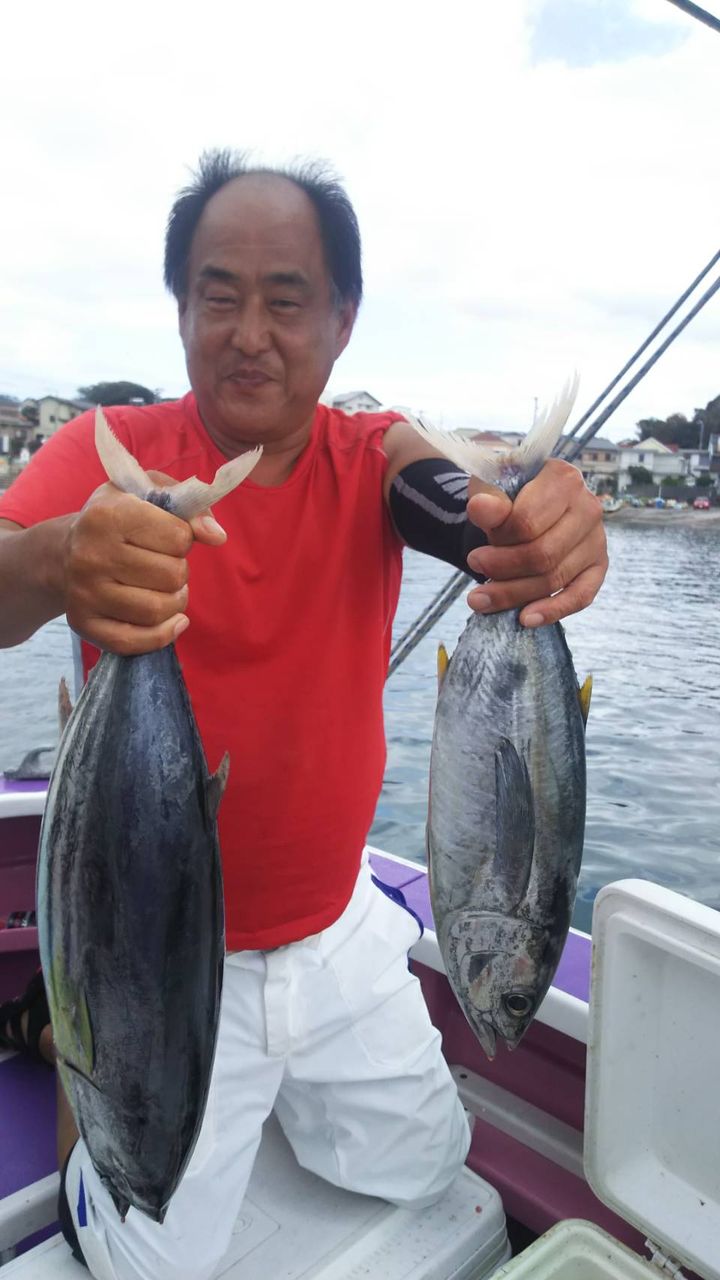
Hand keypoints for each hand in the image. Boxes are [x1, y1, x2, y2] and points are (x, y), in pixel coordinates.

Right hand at [63, 473, 225, 654]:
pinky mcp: (84, 624)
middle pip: (172, 576)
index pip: (179, 537)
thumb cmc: (117, 519)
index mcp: (107, 515)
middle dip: (180, 572)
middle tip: (166, 566)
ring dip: (175, 602)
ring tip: (166, 589)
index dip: (184, 538)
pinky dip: (163, 635)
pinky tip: (172, 620)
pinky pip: (135, 642)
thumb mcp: (149, 494)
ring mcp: (85, 593)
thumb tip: (217, 536)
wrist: (64, 552)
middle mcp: (91, 555)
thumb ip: (190, 508)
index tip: (169, 537)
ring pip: (158, 610)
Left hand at [464, 459, 606, 626]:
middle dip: (502, 570)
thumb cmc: (507, 493)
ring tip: (480, 600)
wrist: (524, 500)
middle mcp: (588, 507)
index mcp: (564, 478)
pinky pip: (581, 595)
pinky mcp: (598, 566)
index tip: (475, 551)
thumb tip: (480, 509)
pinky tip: (526, 619)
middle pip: (542, 555)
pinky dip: (554, 610)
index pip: (527, 523)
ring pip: (555, 578)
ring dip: (514, 594)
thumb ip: (487, 499)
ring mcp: (597, 539)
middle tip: (475, 572)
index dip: (498, 542)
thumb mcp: (490, 487)